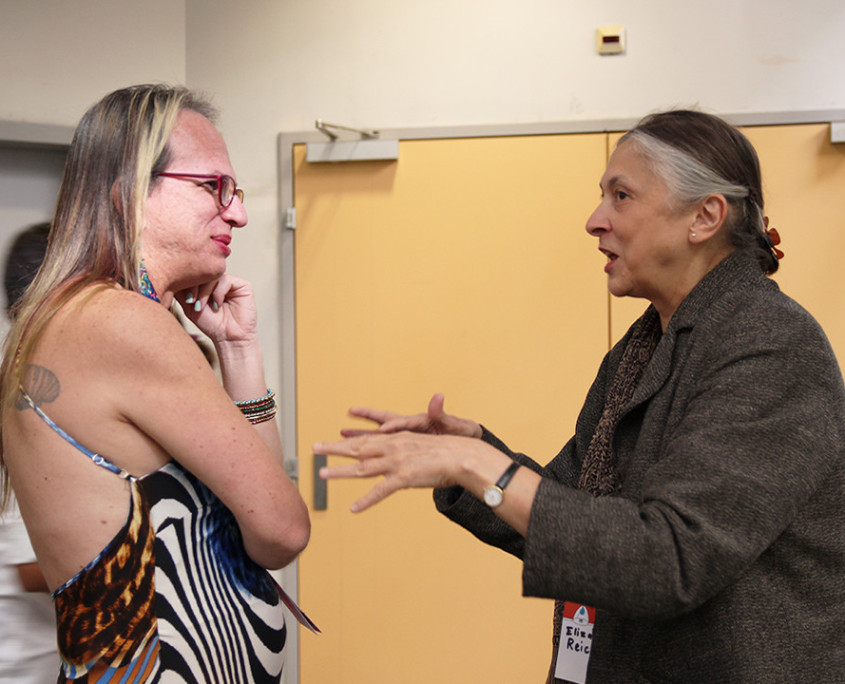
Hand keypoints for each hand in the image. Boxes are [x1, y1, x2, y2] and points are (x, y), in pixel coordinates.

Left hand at [176, 274, 257, 346]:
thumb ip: (181, 292)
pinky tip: (217, 305)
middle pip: (203, 272)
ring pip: (213, 276)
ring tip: (201, 306)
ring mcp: (231, 282)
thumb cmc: (211, 324)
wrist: (228, 338)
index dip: (187, 282)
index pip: (195, 273)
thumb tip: (169, 277)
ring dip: (204, 291)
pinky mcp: (243, 285)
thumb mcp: (189, 306)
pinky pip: (226, 280)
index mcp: (208, 283)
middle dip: (194, 286)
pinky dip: (218, 292)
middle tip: (191, 301)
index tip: (184, 299)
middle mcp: (220, 280)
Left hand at [315, 431, 485, 511]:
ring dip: (341, 472)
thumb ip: (407, 453)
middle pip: (357, 448)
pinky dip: (367, 501)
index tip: (331, 440)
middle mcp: (393, 447)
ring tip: (322, 475)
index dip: (347, 440)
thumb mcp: (422, 448)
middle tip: (314, 448)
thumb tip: (396, 460)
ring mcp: (397, 462)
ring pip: (363, 467)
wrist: (463, 456)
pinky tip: (354, 509)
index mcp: (397, 439)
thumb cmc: (447, 453)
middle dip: (334, 448)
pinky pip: (381, 491)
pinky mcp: (405, 477)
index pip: (366, 439)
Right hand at [340, 393, 481, 438]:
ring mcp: (405, 437)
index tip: (383, 430)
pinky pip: (385, 449)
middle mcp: (408, 428)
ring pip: (379, 436)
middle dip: (366, 420)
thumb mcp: (453, 423)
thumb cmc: (459, 431)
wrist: (465, 443)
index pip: (402, 422)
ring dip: (362, 435)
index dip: (392, 426)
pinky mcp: (405, 447)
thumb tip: (438, 396)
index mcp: (419, 421)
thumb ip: (441, 413)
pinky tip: (358, 455)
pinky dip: (371, 451)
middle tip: (348, 414)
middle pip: (383, 422)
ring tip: (342, 433)